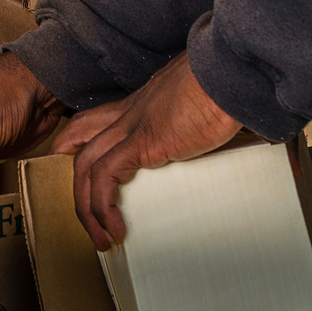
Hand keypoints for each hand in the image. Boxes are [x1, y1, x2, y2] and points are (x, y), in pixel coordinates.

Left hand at [52, 52, 240, 248]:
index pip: (99, 116)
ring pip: (87, 165)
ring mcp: (133, 124)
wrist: (232, 71)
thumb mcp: (209, 100)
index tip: (66, 150)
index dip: (78, 135)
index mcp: (146, 101)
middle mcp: (133, 111)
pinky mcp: (143, 141)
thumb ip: (212, 115)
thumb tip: (245, 131)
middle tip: (85, 215)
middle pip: (84, 141)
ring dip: (88, 208)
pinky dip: (103, 206)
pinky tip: (116, 228)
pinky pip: (105, 176)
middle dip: (78, 183)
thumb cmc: (231, 83)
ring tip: (103, 239)